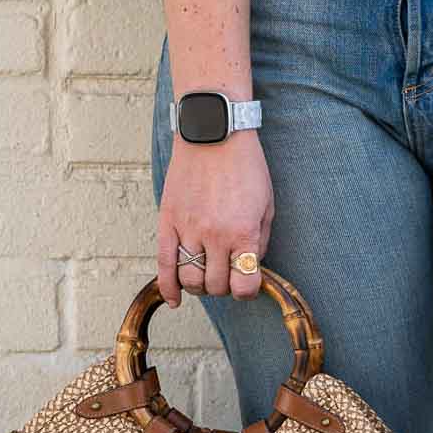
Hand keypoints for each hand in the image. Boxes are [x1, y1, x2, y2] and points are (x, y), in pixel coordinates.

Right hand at [156, 129, 274, 306]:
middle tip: (227, 273)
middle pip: (217, 286)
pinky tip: (175, 299)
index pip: (244, 286)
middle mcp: (215, 235)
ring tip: (206, 275)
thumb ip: (261, 241)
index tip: (247, 284)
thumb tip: (251, 268)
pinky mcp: (167, 221)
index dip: (247, 291)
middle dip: (224, 286)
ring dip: (200, 286)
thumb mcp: (267, 204)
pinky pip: (164, 264)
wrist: (213, 134)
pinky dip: (168, 287)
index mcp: (243, 232)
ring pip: (191, 280)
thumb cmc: (246, 167)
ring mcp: (188, 229)